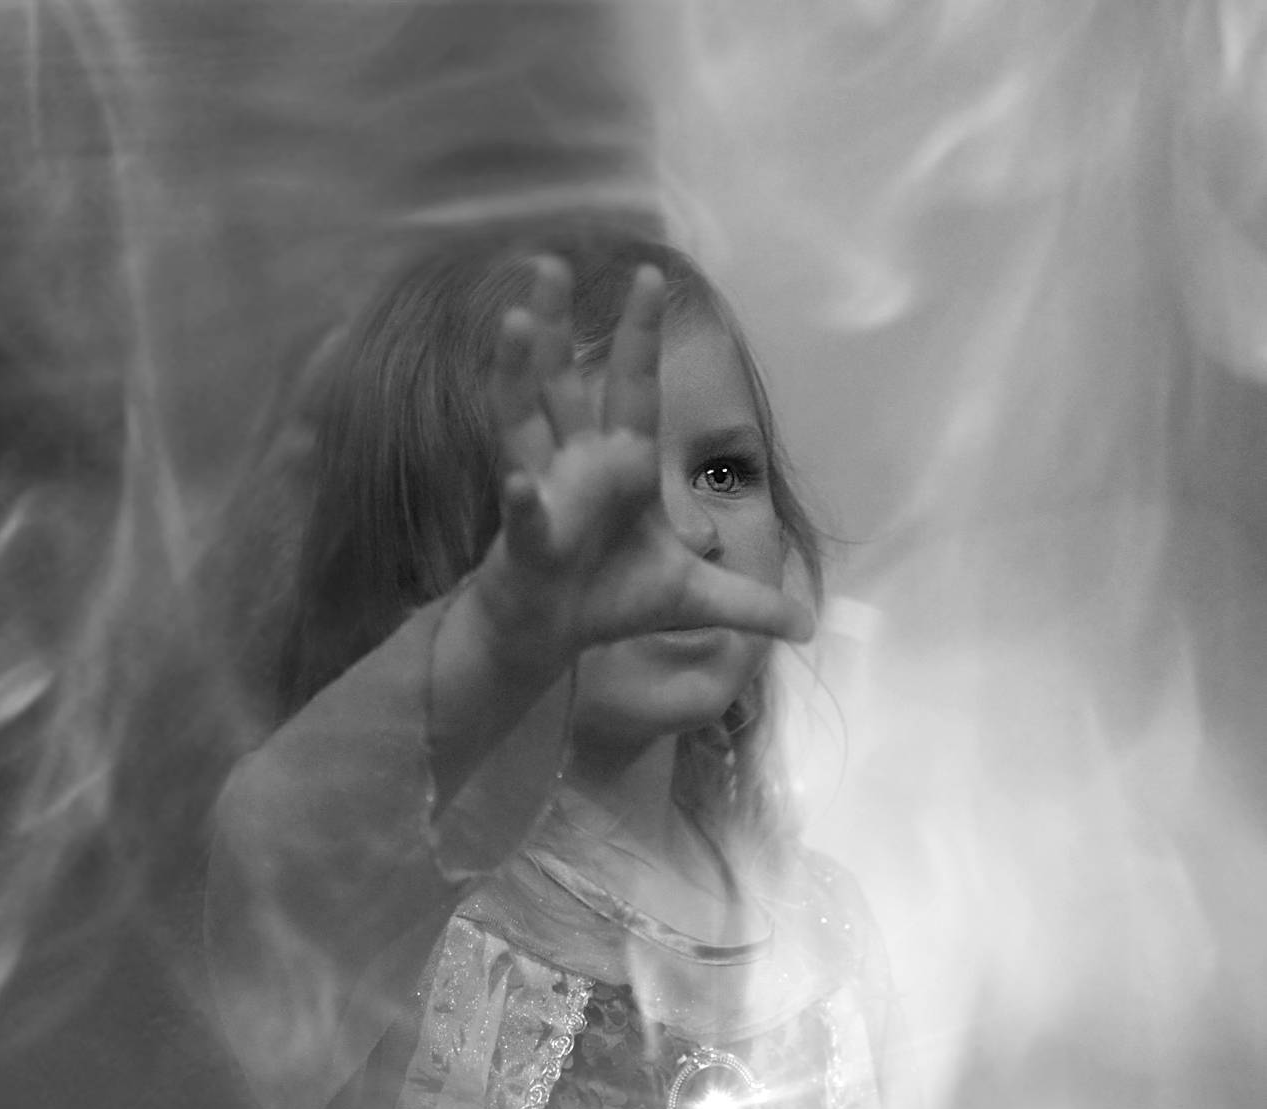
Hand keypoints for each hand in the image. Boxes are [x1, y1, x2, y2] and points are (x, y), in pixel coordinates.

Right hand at [469, 255, 814, 675]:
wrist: (554, 635)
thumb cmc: (613, 599)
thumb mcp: (695, 599)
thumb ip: (749, 604)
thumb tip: (806, 626)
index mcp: (623, 464)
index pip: (634, 386)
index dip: (640, 335)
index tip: (650, 276)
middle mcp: (578, 465)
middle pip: (562, 382)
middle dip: (553, 326)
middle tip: (547, 263)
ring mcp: (544, 494)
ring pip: (523, 422)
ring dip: (519, 374)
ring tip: (512, 324)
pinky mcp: (526, 540)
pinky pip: (523, 515)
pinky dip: (520, 501)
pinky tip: (518, 486)